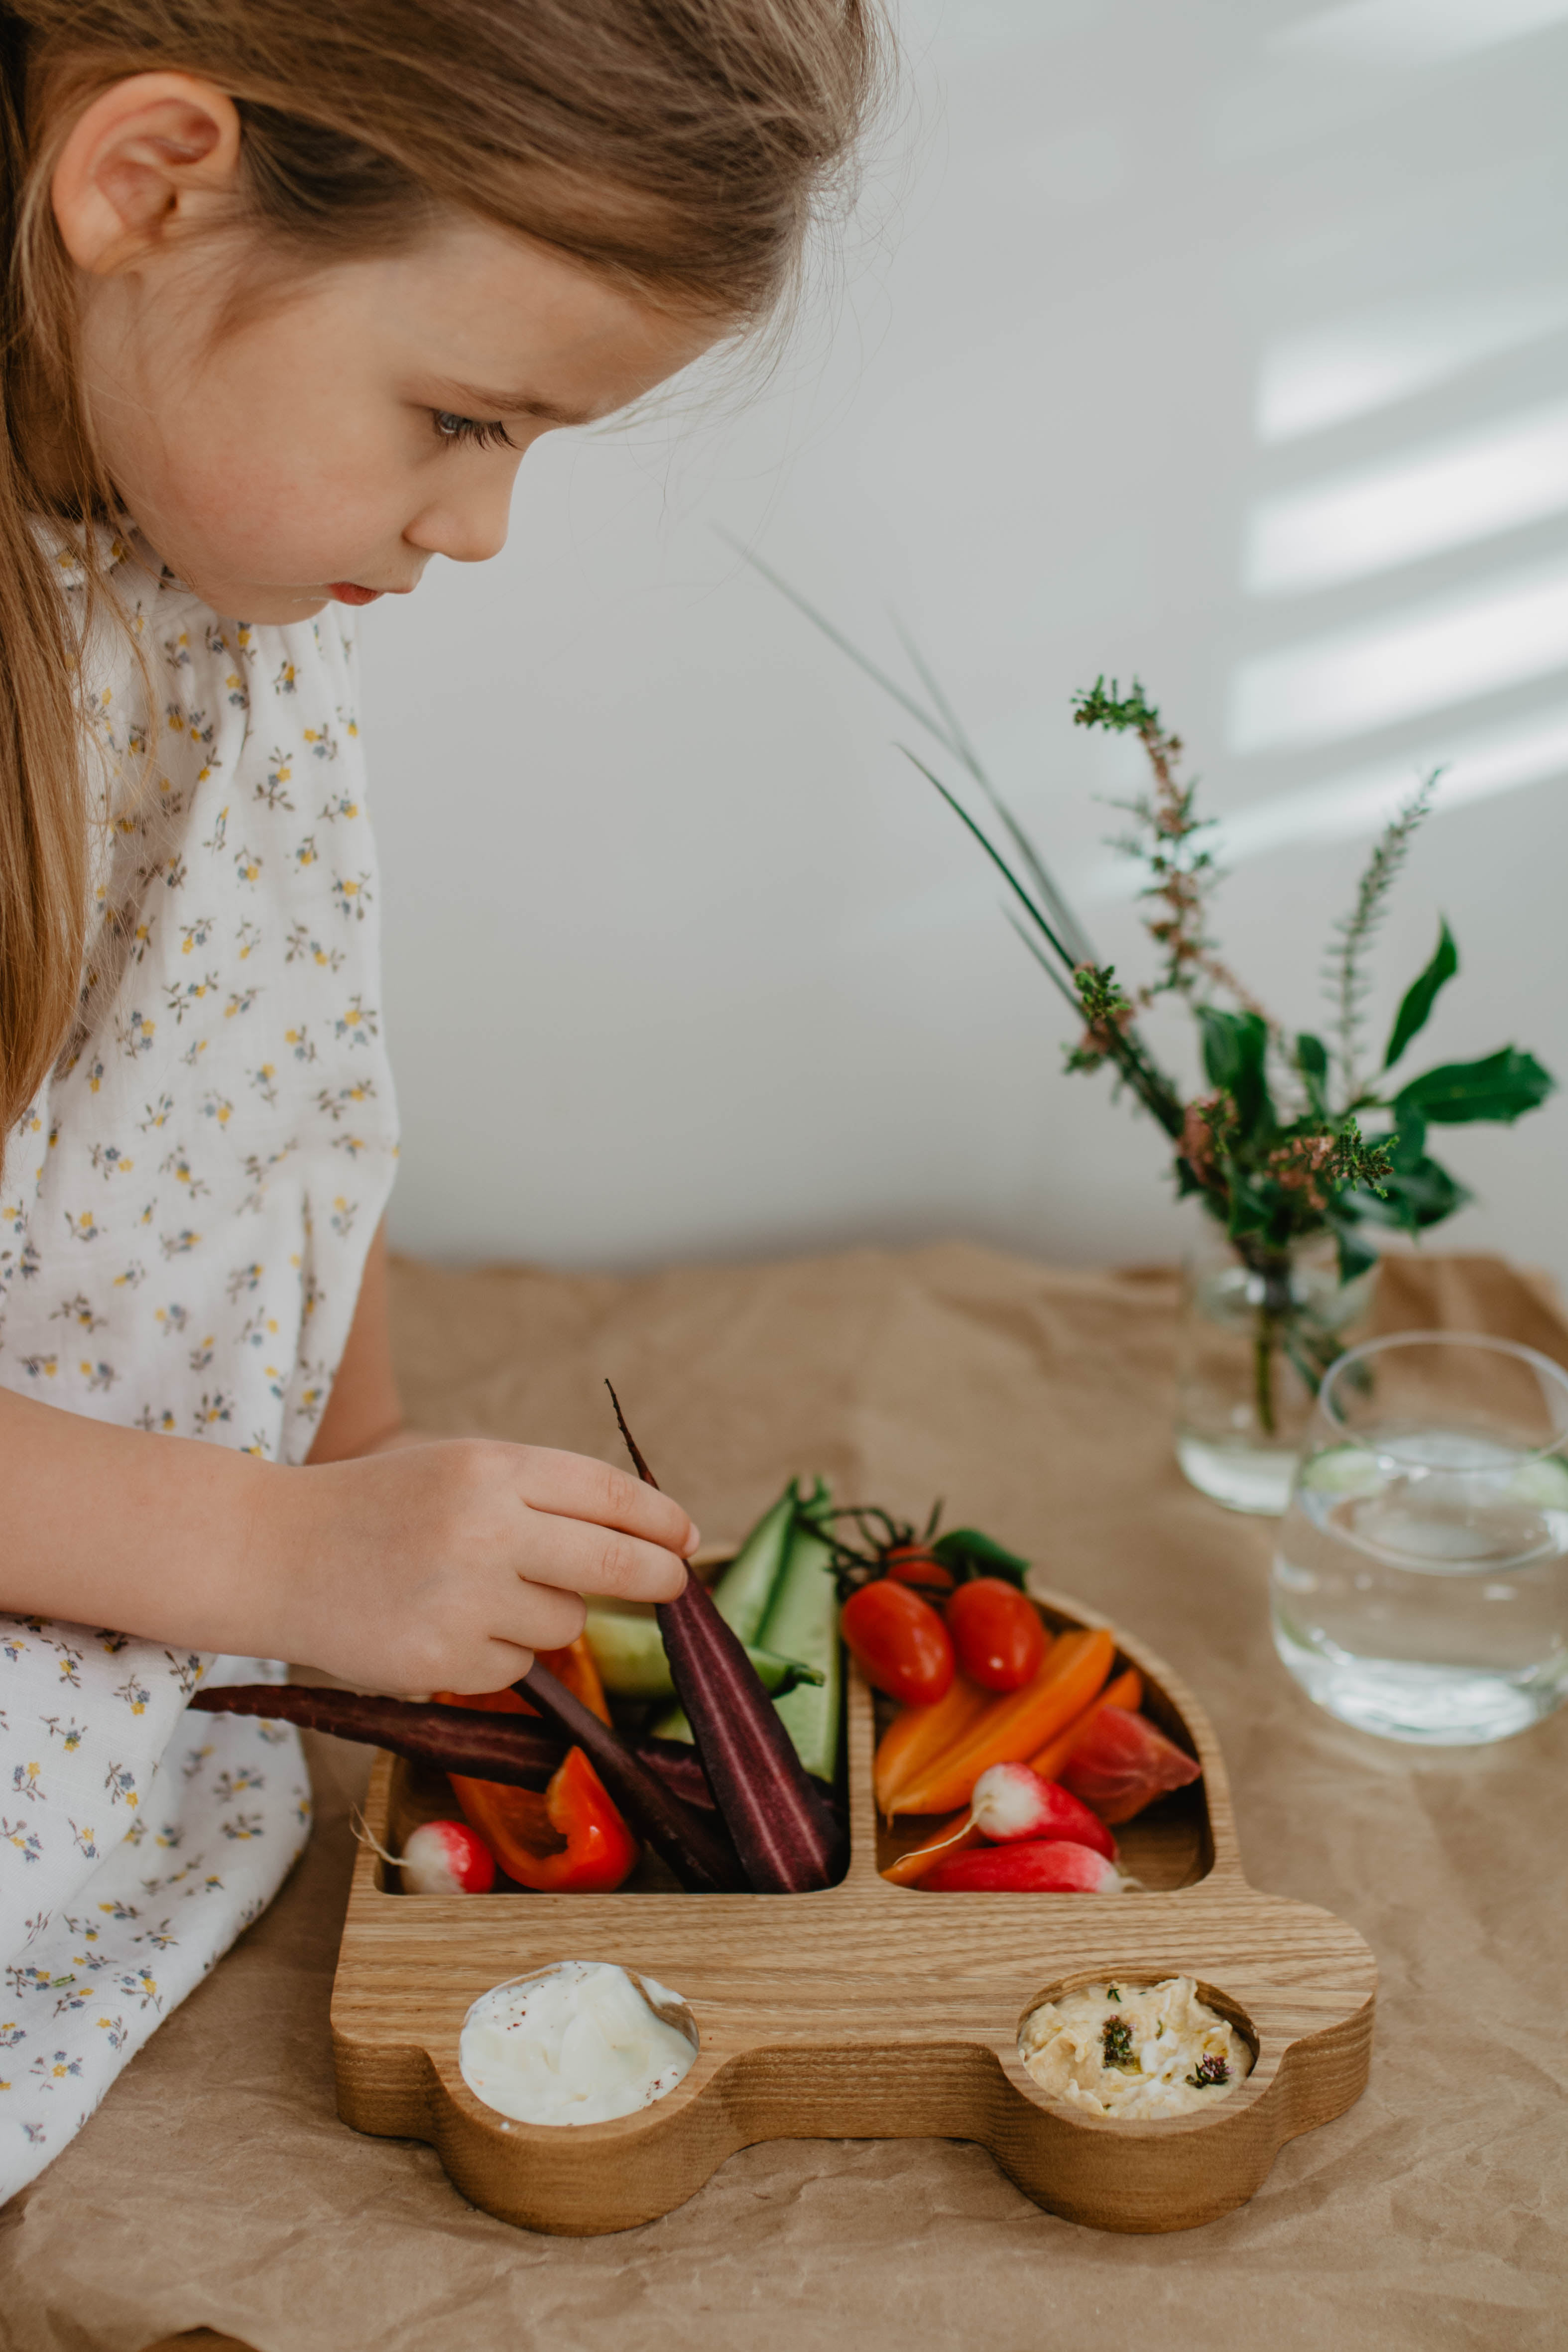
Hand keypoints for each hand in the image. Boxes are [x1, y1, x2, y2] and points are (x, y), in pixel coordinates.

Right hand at [268, 1439, 696, 1693]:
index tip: (686, 1536)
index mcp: (492, 1468)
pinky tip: (442, 1627)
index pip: (610, 1493)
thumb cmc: (380, 1507)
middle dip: (657, 1577)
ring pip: (564, 1622)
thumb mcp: (459, 1469)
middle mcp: (485, 1529)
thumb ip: (542, 1494)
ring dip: (543, 1615)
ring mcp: (465, 1599)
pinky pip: (515, 1669)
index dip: (661, 1518)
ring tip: (474, 1593)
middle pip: (616, 1563)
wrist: (273, 1555)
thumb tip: (647, 1535)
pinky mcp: (443, 1662)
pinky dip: (494, 1655)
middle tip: (674, 1583)